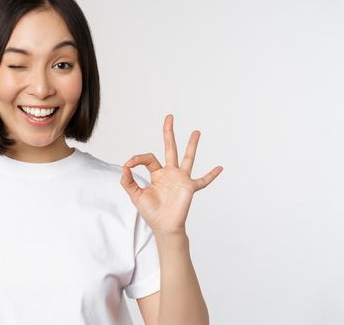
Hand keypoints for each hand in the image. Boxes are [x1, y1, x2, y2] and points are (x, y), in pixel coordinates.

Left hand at [120, 114, 222, 235]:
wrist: (163, 226)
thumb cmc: (151, 212)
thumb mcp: (135, 195)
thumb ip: (127, 181)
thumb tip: (123, 166)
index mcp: (157, 174)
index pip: (148, 158)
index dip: (137, 159)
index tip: (129, 164)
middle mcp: (170, 173)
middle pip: (170, 148)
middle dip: (169, 133)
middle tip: (170, 117)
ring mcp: (181, 179)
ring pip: (188, 158)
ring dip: (192, 145)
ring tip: (196, 132)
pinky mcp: (189, 188)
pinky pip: (203, 180)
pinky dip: (211, 175)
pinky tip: (220, 168)